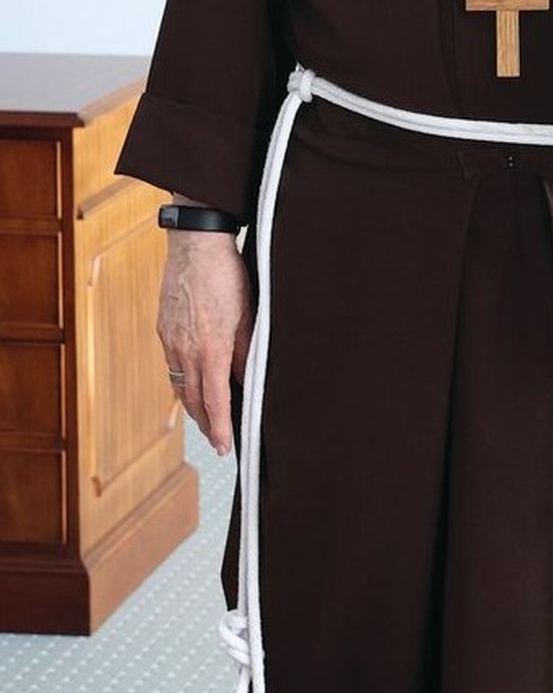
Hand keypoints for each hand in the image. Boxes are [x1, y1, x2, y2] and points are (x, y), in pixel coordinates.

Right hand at [157, 234, 253, 454]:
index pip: (216, 401)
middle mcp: (185, 350)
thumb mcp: (248, 316)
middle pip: (194, 400)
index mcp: (210, 349)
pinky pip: (172, 365)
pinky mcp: (164, 329)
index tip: (224, 447)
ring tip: (207, 418)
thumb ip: (245, 352)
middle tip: (217, 440)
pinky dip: (184, 381)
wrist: (195, 244)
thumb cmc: (228, 276)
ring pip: (181, 384)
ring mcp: (171, 341)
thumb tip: (247, 379)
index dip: (220, 428)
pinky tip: (193, 383)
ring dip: (194, 405)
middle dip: (206, 423)